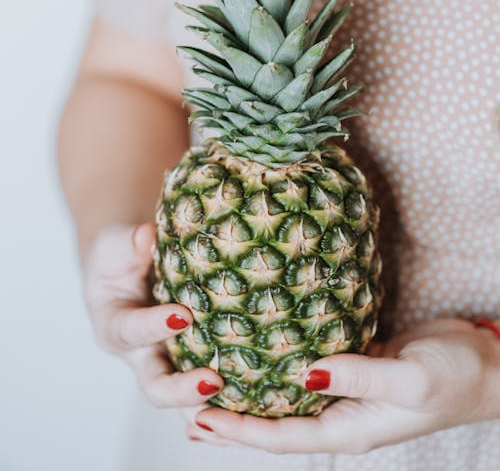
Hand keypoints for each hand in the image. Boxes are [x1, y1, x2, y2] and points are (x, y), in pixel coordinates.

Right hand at [83, 221, 223, 407]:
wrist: (128, 265)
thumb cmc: (119, 255)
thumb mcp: (115, 244)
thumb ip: (129, 242)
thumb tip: (147, 236)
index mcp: (114, 325)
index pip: (131, 331)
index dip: (154, 326)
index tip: (182, 316)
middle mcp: (140, 354)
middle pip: (155, 384)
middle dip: (182, 390)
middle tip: (212, 381)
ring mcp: (168, 361)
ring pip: (184, 398)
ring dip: (209, 404)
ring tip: (240, 408)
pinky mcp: (192, 360)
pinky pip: (207, 388)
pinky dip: (226, 402)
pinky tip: (258, 405)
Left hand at [190, 318, 499, 452]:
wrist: (484, 365)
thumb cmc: (455, 378)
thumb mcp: (409, 380)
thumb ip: (358, 376)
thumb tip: (306, 372)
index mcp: (349, 429)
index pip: (282, 436)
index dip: (239, 431)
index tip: (201, 420)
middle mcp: (340, 414)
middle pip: (275, 422)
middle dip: (233, 420)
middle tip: (189, 411)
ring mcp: (346, 391)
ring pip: (287, 396)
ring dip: (251, 393)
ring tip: (213, 386)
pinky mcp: (353, 367)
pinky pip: (308, 370)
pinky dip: (280, 366)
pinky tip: (263, 352)